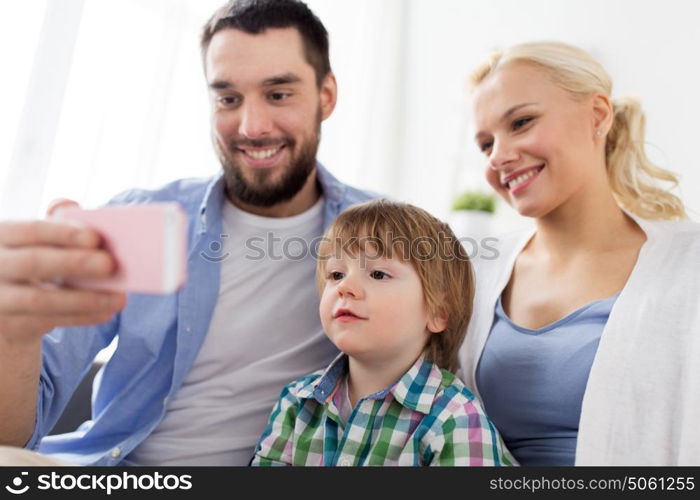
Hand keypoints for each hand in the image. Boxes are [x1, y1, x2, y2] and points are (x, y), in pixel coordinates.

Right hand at [0, 199, 125, 344]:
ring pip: (40, 300)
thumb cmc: (32, 260)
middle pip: (32, 263)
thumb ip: (56, 223)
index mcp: (1, 236)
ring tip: (119, 297)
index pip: (30, 230)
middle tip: (110, 265)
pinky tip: (106, 312)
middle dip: (74, 263)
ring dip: (84, 299)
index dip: (62, 233)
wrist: (7, 306)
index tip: (95, 237)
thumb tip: (70, 205)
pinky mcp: (8, 325)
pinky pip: (47, 322)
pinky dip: (81, 317)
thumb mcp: (39, 241)